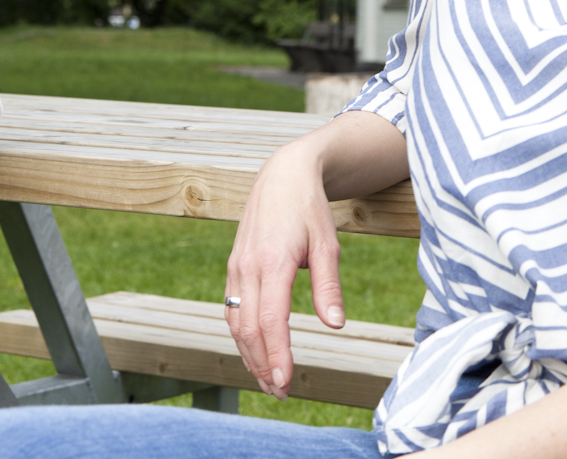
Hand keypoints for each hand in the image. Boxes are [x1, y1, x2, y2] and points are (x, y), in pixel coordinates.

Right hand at [225, 140, 344, 400]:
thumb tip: (335, 326)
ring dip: (249, 354)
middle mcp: (248, 267)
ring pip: (235, 321)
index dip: (277, 355)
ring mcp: (236, 267)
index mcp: (273, 262)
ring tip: (268, 380)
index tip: (286, 383)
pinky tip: (255, 350)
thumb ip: (329, 286)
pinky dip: (241, 335)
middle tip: (281, 392)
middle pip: (248, 328)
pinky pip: (232, 308)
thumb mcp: (327, 244)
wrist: (281, 174)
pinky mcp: (233, 266)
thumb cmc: (309, 209)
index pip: (271, 320)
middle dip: (262, 365)